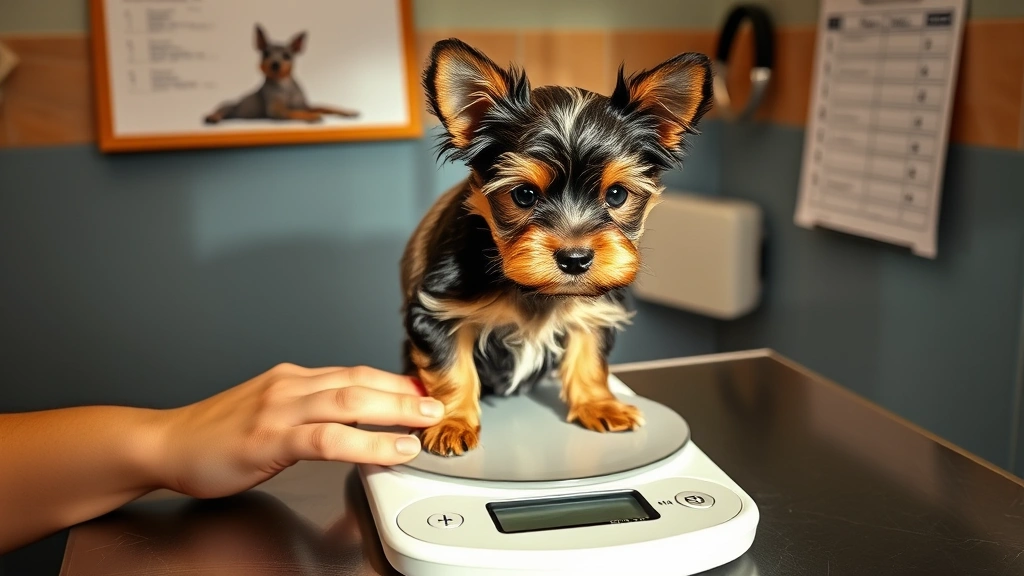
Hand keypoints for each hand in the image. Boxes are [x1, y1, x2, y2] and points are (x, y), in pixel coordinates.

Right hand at [156, 363, 442, 498]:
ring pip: (350, 402)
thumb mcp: (269, 412)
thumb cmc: (213, 435)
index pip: (355, 373)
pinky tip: (391, 448)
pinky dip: (366, 442)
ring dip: (395, 410)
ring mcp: (279, 410)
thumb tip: (352, 421)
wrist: (163, 444)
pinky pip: (328, 438)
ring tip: (425, 421)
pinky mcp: (269, 439)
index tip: (423, 390)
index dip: (394, 381)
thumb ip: (308, 412)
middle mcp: (290, 386)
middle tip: (438, 402)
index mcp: (293, 379)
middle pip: (360, 381)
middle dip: (404, 392)